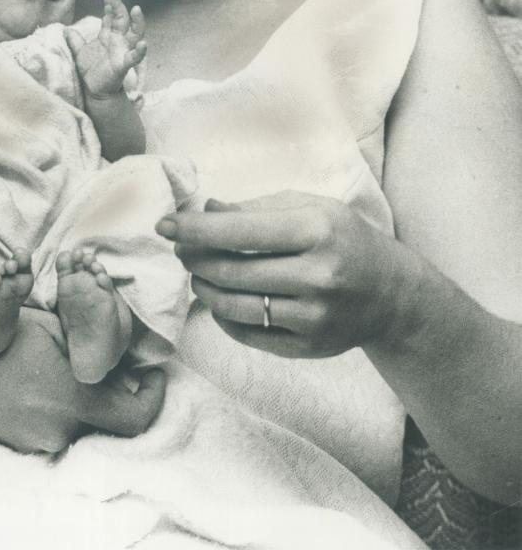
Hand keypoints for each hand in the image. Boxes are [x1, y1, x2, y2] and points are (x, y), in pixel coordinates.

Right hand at [0, 305, 165, 451]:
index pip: (137, 416)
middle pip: (111, 422)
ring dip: (91, 401)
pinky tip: (49, 380)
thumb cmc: (3, 336)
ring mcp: (39, 440)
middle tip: (120, 369)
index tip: (152, 374)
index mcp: (76, 398)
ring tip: (76, 367)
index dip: (154, 396)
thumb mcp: (54, 329)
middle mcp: (62, 428)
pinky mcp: (21, 442)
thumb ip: (92, 345)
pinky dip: (66, 407)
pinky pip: (58, 427)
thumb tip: (123, 354)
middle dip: (121, 396)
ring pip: (84, 424)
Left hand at [66, 0, 145, 98]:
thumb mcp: (79, 53)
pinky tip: (143, 44)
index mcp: (108, 36)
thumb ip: (75, 41)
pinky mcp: (123, 65)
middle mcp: (117, 41)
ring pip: (135, 34)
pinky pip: (134, 57)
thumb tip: (66, 30)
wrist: (93, 91)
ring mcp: (122, 52)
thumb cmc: (91, 71)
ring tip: (137, 10)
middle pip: (122, 20)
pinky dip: (139, 51)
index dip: (110, 6)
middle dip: (118, 6)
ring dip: (137, 22)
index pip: (111, 17)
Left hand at [157, 191, 406, 358]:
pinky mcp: (308, 346)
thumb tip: (205, 210)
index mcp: (315, 230)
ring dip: (203, 287)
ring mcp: (313, 315)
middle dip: (194, 258)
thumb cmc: (342, 238)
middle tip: (180, 249)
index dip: (193, 229)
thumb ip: (255, 208)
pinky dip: (223, 315)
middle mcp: (316, 275)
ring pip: (233, 305)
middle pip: (230, 271)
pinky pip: (247, 333)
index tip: (164, 224)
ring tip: (198, 273)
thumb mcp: (309, 207)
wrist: (390, 293)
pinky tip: (221, 298)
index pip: (238, 231)